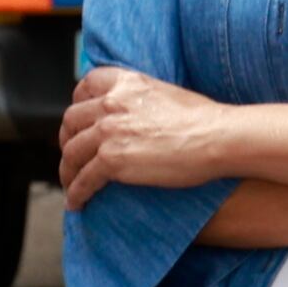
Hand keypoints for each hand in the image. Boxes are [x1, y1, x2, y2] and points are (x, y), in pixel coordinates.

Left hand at [63, 65, 240, 202]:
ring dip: (67, 169)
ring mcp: (108, 132)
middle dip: (68, 137)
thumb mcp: (166, 93)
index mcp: (125, 83)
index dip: (78, 102)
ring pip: (72, 152)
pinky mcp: (111, 160)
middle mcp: (111, 104)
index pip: (86, 85)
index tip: (80, 117)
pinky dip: (77, 192)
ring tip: (71, 182)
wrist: (220, 137)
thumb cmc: (204, 120)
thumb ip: (140, 99)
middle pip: (72, 120)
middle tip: (73, 152)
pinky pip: (84, 179)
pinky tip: (77, 203)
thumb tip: (133, 114)